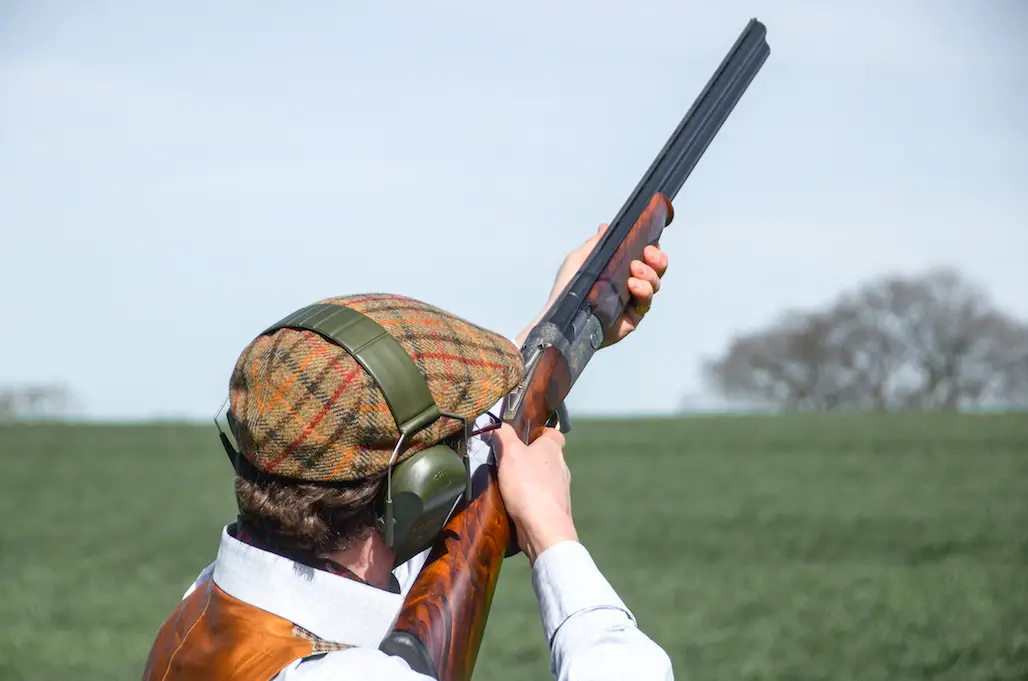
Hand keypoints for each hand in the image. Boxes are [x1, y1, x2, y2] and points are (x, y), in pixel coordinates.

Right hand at [491, 424, 576, 564]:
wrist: (543, 527)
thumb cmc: (528, 485)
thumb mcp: (510, 453)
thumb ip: (504, 436)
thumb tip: (498, 424)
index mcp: (553, 448)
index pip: (553, 433)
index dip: (540, 432)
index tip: (524, 437)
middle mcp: (561, 467)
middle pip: (546, 456)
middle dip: (529, 457)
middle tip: (507, 461)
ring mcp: (560, 489)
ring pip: (544, 478)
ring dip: (529, 479)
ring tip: (507, 483)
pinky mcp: (555, 508)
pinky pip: (541, 497)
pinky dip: (530, 498)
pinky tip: (515, 503)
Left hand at [515, 224, 669, 347]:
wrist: (561, 317)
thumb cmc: (566, 289)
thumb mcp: (578, 260)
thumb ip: (595, 244)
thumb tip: (605, 227)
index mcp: (620, 268)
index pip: (646, 256)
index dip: (653, 249)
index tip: (649, 244)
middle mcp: (630, 284)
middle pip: (656, 270)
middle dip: (658, 260)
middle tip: (647, 254)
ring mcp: (633, 302)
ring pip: (655, 285)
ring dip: (649, 275)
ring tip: (635, 272)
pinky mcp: (633, 318)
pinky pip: (646, 303)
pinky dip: (644, 291)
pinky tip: (633, 285)